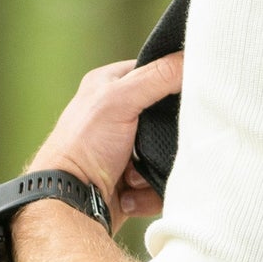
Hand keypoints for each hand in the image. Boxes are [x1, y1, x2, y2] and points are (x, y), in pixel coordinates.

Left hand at [31, 53, 181, 222]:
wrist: (69, 203)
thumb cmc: (84, 146)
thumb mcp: (119, 100)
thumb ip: (158, 77)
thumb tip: (193, 58)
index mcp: (107, 85)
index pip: (153, 70)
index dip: (173, 79)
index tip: (190, 93)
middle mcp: (114, 114)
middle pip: (166, 116)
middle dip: (168, 136)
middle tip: (161, 142)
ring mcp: (123, 148)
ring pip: (167, 152)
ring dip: (156, 167)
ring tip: (134, 174)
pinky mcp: (130, 179)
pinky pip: (158, 181)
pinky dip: (148, 190)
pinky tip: (129, 191)